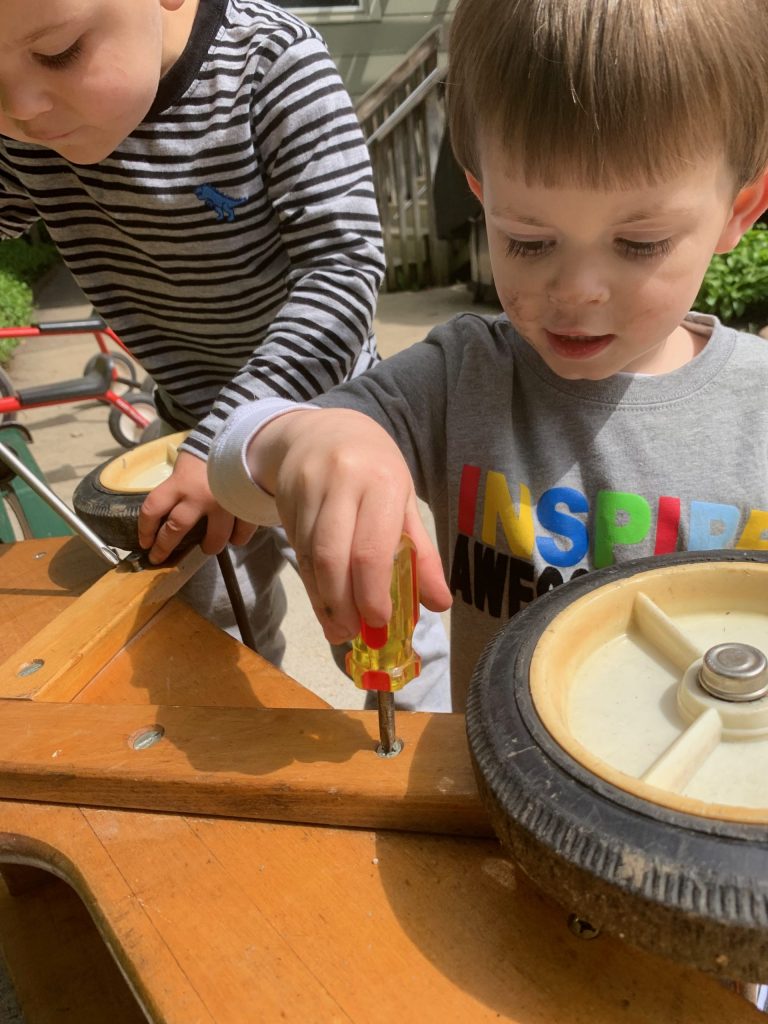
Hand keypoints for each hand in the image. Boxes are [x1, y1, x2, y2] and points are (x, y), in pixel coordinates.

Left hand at [139, 450, 255, 562]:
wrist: (244, 436)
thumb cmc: (210, 449)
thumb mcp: (187, 464)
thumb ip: (179, 486)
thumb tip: (171, 509)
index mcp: (179, 483)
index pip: (152, 509)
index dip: (145, 529)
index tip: (144, 542)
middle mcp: (198, 497)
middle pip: (175, 529)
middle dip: (165, 547)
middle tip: (160, 557)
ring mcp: (223, 505)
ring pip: (213, 538)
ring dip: (208, 546)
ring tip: (207, 547)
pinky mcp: (244, 507)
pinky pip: (241, 531)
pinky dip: (238, 537)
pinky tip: (235, 538)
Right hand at [251, 409, 451, 643]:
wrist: (324, 430)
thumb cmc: (375, 469)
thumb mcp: (405, 502)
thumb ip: (422, 554)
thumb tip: (440, 604)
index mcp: (381, 483)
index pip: (371, 549)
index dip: (371, 593)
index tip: (378, 622)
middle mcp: (342, 483)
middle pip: (332, 557)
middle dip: (342, 603)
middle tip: (353, 633)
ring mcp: (308, 490)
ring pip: (309, 557)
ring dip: (323, 600)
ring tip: (339, 627)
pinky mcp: (285, 499)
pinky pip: (296, 550)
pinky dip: (311, 583)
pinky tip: (324, 602)